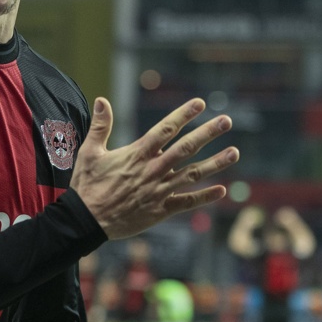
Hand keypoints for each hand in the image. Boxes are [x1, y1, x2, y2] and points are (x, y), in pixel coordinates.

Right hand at [71, 97, 238, 239]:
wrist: (86, 221)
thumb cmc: (87, 186)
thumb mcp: (90, 152)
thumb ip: (100, 126)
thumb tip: (101, 100)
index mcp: (137, 154)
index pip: (165, 130)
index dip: (183, 115)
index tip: (200, 103)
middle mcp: (152, 170)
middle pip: (185, 148)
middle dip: (207, 133)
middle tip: (227, 121)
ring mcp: (159, 191)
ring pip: (192, 174)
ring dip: (215, 163)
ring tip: (235, 152)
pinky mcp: (160, 210)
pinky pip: (187, 203)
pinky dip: (205, 197)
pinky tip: (222, 190)